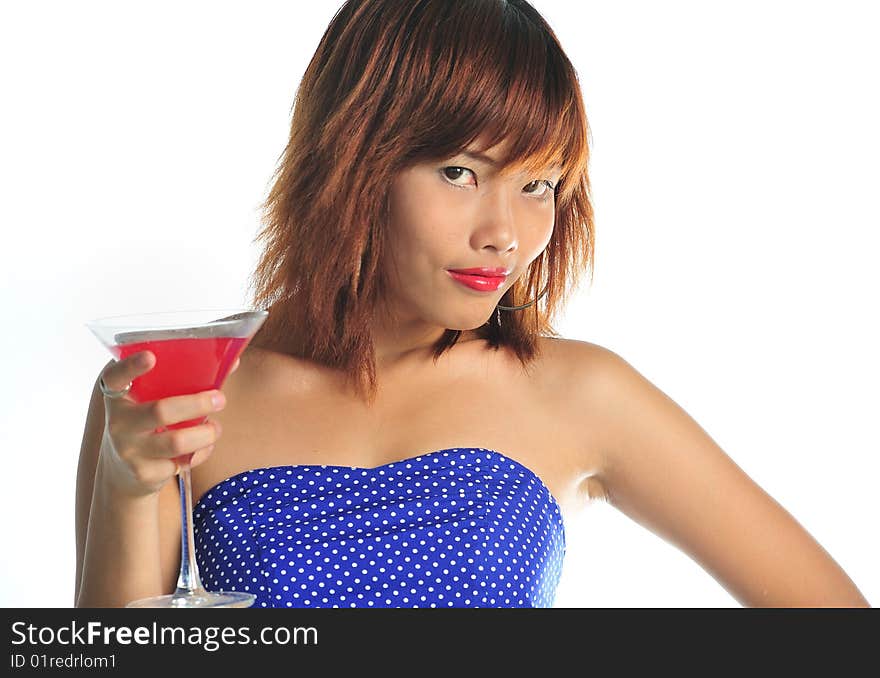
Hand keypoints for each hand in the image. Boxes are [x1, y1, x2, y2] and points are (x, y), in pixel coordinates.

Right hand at [97, 352, 239, 496]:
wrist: (122, 473)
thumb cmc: (146, 423)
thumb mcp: (150, 401)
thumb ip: (180, 380)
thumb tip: (232, 360)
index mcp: (118, 397)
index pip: (115, 377)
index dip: (131, 366)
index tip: (151, 356)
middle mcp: (118, 424)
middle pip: (161, 411)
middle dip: (197, 404)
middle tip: (220, 398)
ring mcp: (130, 451)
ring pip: (177, 441)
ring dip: (206, 432)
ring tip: (216, 427)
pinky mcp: (145, 473)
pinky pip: (183, 462)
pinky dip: (202, 452)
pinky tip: (204, 447)